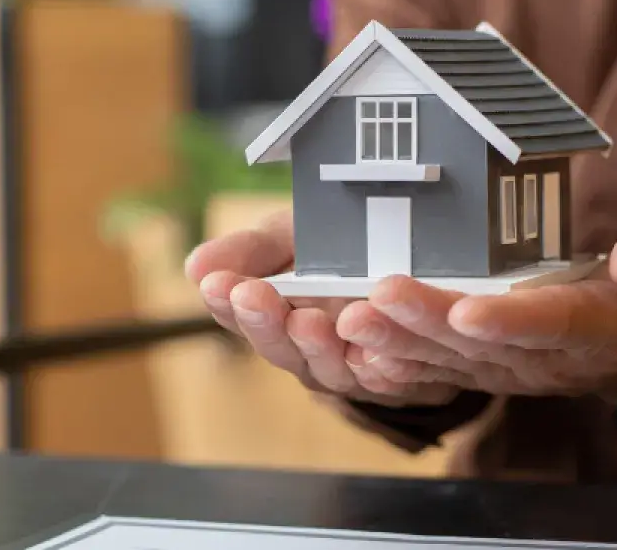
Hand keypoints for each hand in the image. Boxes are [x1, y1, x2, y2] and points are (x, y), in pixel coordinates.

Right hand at [184, 211, 459, 407]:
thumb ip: (253, 250)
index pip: (244, 318)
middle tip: (252, 295)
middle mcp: (313, 355)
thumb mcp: (296, 237)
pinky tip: (378, 351)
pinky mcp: (408, 379)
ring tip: (309, 319)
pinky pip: (397, 379)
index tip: (217, 282)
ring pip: (334, 369)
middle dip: (266, 323)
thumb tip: (195, 267)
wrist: (421, 259)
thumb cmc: (344, 249)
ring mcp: (358, 372)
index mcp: (280, 321)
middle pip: (284, 349)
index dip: (228, 303)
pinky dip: (386, 368)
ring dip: (318, 346)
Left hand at [339, 224, 616, 420]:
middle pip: (486, 346)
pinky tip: (355, 348)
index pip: (556, 326)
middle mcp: (554, 358)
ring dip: (400, 343)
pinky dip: (400, 362)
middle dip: (428, 324)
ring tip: (348, 320)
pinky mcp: (496, 367)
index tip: (468, 309)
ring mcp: (520, 368)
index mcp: (607, 330)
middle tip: (377, 298)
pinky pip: (444, 370)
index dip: (512, 320)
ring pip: (454, 361)